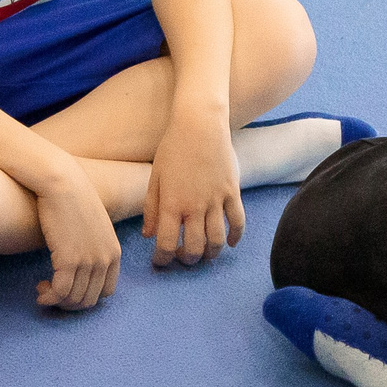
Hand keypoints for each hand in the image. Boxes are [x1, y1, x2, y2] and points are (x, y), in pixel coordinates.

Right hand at [31, 165, 120, 309]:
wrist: (61, 181)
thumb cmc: (71, 199)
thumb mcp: (92, 225)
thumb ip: (92, 246)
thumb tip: (79, 265)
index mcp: (114, 252)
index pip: (106, 292)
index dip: (85, 296)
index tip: (69, 288)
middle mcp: (105, 259)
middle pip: (89, 300)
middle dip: (69, 303)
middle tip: (51, 291)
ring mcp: (90, 260)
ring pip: (74, 299)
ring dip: (56, 300)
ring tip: (42, 289)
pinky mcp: (70, 260)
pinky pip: (60, 292)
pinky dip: (49, 297)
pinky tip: (39, 290)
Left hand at [143, 108, 244, 267]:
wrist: (200, 124)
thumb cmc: (173, 148)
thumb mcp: (155, 178)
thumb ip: (152, 209)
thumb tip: (149, 235)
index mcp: (172, 204)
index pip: (167, 244)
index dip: (163, 259)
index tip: (160, 262)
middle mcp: (195, 206)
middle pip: (195, 248)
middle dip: (188, 259)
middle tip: (184, 258)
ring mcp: (216, 200)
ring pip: (217, 240)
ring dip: (211, 253)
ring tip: (205, 254)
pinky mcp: (232, 192)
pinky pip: (238, 221)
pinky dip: (235, 236)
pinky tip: (229, 243)